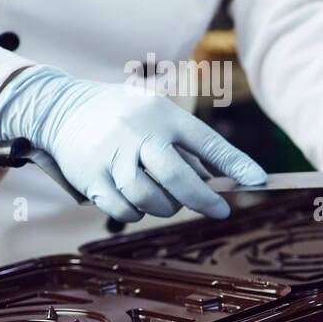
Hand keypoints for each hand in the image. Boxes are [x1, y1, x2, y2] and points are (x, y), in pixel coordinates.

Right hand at [0, 65, 264, 220]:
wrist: (62, 108)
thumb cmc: (127, 117)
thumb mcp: (161, 116)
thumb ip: (191, 148)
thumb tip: (222, 184)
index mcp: (163, 115)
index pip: (206, 141)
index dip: (235, 163)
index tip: (259, 181)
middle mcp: (138, 134)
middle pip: (177, 177)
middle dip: (203, 200)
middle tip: (220, 209)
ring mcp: (111, 156)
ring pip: (152, 199)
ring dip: (168, 206)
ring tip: (168, 197)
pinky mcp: (91, 177)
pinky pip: (126, 210)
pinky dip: (139, 213)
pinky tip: (139, 201)